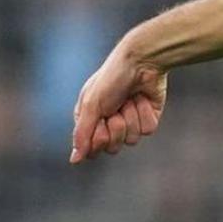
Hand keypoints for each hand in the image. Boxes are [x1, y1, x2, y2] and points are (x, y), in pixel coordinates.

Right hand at [69, 40, 168, 162]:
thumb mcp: (91, 105)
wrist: (141, 61)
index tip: (100, 122)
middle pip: (112, 148)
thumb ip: (82, 134)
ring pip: (131, 140)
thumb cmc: (111, 79)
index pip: (92, 148)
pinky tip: (143, 98)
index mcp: (90, 119)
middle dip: (116, 128)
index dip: (97, 139)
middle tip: (116, 108)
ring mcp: (130, 121)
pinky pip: (148, 130)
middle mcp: (109, 123)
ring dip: (131, 117)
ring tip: (129, 99)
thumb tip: (74, 160)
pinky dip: (145, 113)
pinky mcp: (148, 118)